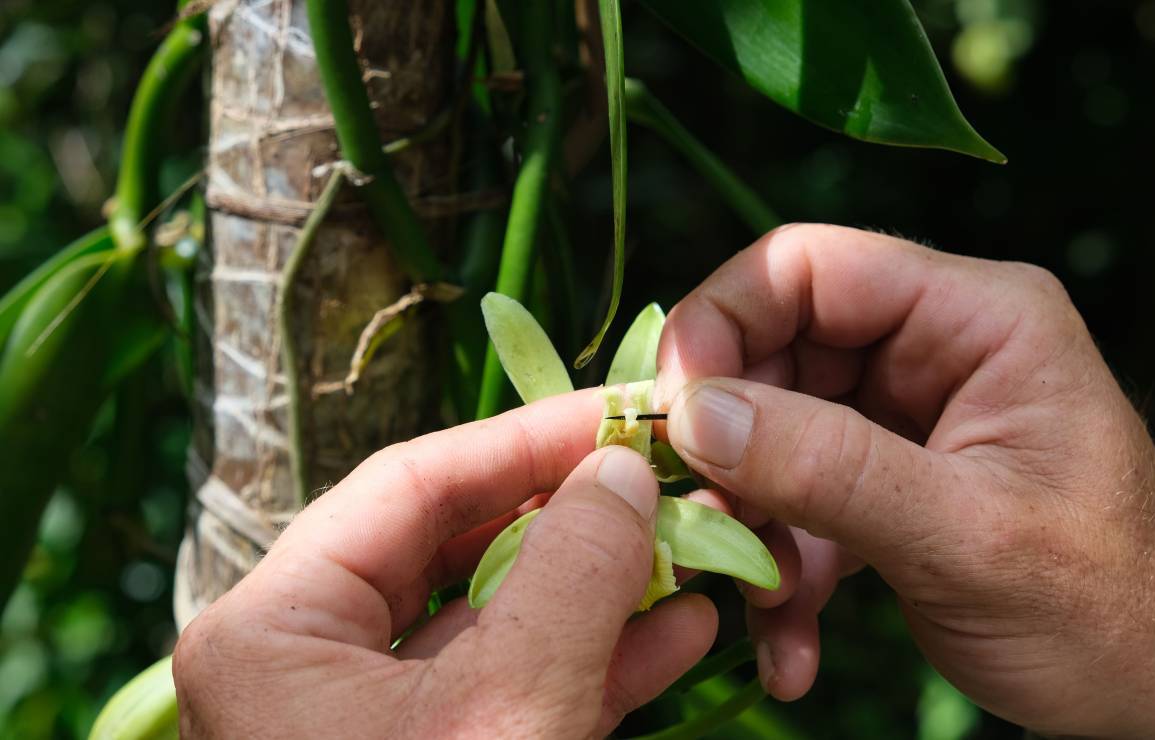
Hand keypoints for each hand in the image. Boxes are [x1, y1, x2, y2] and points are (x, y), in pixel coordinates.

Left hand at [172, 392, 717, 738]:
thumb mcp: (512, 711)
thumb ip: (572, 575)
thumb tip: (621, 469)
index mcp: (275, 628)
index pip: (414, 485)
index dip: (530, 441)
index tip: (626, 413)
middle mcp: (309, 662)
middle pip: (459, 546)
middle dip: (576, 516)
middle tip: (669, 479)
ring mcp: (372, 720)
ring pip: (501, 618)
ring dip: (602, 585)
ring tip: (696, 550)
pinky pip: (519, 687)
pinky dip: (598, 658)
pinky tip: (680, 631)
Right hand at [656, 224, 1154, 737]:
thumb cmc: (1104, 608)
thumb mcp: (963, 536)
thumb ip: (826, 468)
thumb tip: (692, 414)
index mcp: (977, 317)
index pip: (812, 266)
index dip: (722, 320)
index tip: (668, 408)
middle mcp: (934, 348)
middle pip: (776, 353)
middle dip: (729, 448)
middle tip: (697, 529)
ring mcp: (905, 415)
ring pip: (772, 434)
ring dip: (752, 528)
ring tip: (766, 611)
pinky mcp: (885, 479)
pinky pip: (797, 498)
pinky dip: (781, 570)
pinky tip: (790, 644)